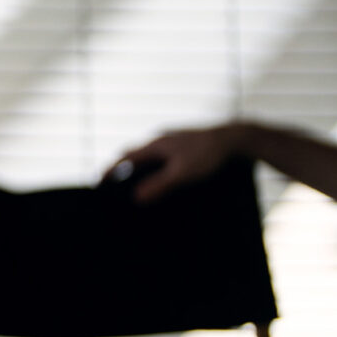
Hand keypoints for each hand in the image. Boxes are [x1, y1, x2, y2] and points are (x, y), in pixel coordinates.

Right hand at [108, 125, 240, 203]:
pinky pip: (164, 154)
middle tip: (115, 183)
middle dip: (123, 167)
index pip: (124, 158)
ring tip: (138, 181)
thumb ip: (159, 185)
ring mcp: (175, 139)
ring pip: (150, 153)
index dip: (110, 170)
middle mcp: (161, 139)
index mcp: (155, 145)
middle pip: (135, 153)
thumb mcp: (182, 174)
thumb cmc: (209, 155)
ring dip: (141, 166)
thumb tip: (136, 198)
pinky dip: (157, 164)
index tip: (99, 182)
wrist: (237, 138)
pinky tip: (166, 173)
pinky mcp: (188, 142)